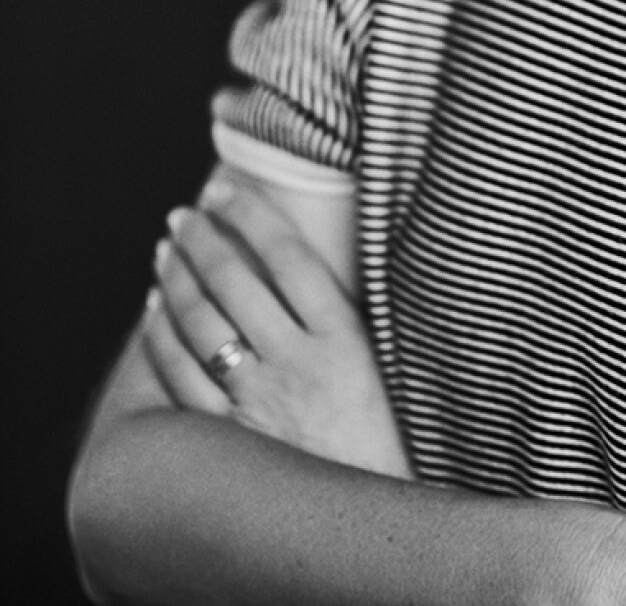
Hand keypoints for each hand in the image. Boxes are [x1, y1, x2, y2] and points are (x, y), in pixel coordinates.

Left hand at [144, 179, 412, 477]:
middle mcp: (301, 365)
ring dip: (175, 278)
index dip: (250, 214)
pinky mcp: (230, 440)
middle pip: (237, 282)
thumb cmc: (379, 433)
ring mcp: (260, 404)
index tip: (225, 189)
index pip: (288, 255)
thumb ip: (337, 310)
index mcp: (345, 338)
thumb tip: (294, 252)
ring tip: (166, 249)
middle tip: (183, 214)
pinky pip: (181, 376)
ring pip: (201, 323)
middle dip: (202, 238)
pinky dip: (161, 336)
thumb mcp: (375, 361)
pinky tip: (156, 311)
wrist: (371, 527)